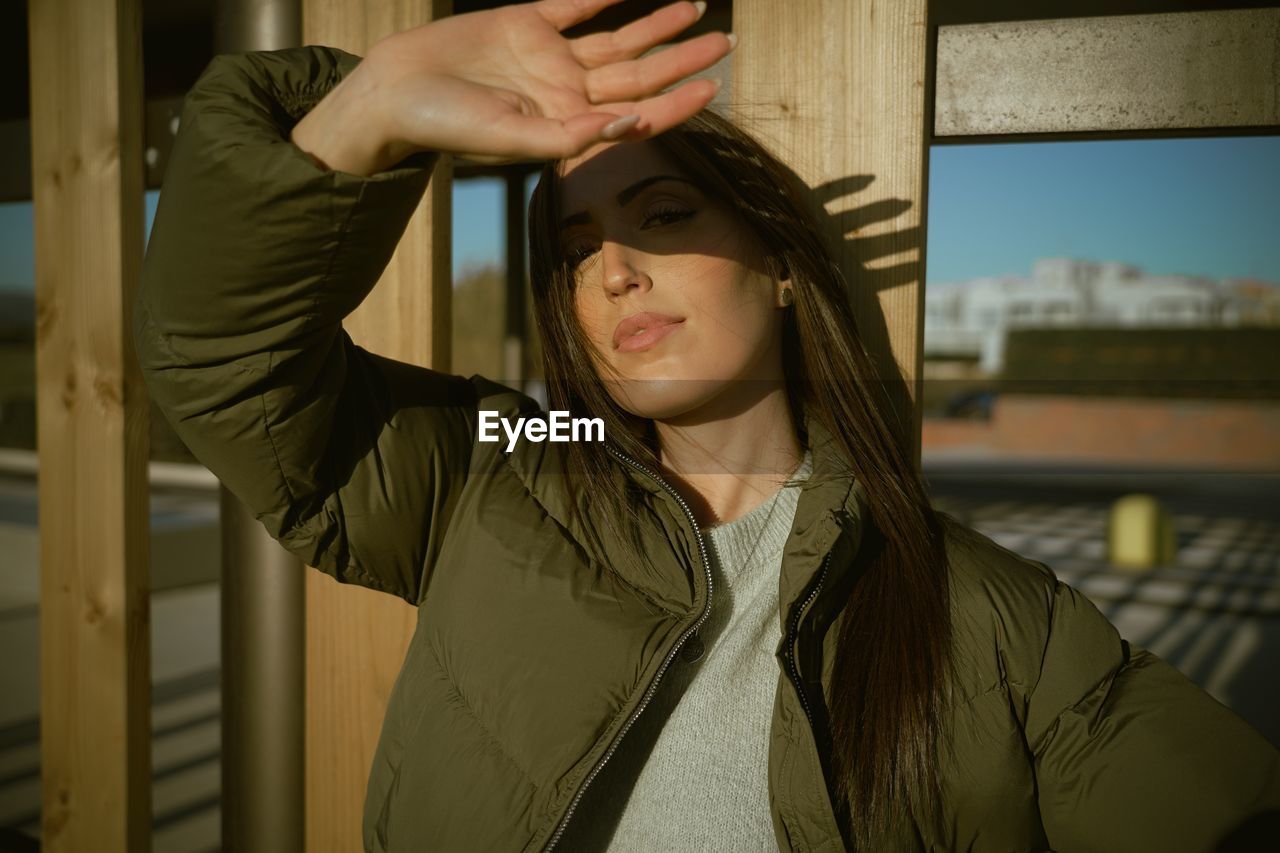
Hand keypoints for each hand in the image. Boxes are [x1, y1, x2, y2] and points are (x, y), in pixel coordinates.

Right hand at [295, 0, 734, 174]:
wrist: (396, 91)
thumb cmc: (448, 127)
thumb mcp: (513, 138)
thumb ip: (573, 137)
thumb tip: (632, 122)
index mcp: (570, 123)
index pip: (637, 113)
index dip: (677, 102)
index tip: (713, 86)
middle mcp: (568, 91)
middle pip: (639, 72)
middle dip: (682, 59)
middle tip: (724, 42)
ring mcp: (549, 56)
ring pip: (618, 39)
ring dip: (656, 25)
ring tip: (696, 9)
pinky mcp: (525, 23)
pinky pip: (575, 5)